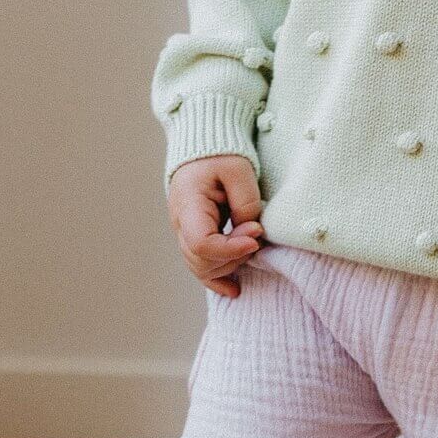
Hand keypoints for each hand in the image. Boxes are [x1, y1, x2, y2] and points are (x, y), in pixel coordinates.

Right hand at [168, 155, 265, 296]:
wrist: (204, 147)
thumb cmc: (220, 154)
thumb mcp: (238, 170)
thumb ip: (245, 202)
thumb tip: (250, 232)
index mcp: (188, 205)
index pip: (202, 243)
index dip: (231, 248)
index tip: (256, 236)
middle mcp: (180, 224)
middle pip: (202, 261)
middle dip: (235, 255)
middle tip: (258, 233)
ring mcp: (185, 233)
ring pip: (202, 268)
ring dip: (231, 263)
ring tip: (252, 242)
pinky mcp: (194, 237)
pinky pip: (201, 267)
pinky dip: (218, 279)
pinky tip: (234, 290)